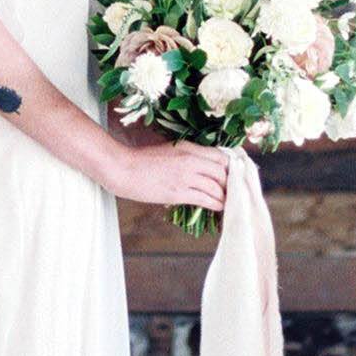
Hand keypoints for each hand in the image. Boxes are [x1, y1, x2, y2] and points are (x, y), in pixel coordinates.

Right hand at [106, 138, 231, 214]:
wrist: (123, 169)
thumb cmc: (142, 160)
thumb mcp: (169, 150)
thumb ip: (188, 157)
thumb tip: (203, 168)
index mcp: (189, 147)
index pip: (220, 156)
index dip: (230, 168)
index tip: (232, 176)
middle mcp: (190, 160)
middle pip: (222, 173)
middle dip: (230, 184)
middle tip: (232, 192)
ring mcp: (185, 176)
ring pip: (217, 187)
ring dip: (224, 197)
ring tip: (226, 202)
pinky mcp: (179, 192)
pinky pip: (206, 199)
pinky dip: (216, 204)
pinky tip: (218, 207)